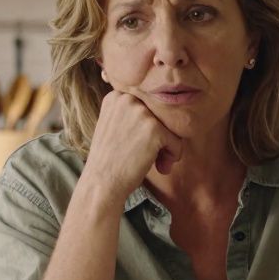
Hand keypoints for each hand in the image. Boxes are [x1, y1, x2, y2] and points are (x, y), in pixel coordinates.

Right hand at [82, 85, 183, 201]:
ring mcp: (141, 113)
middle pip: (160, 116)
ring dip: (166, 148)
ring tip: (156, 163)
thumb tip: (167, 105)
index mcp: (117, 96)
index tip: (140, 145)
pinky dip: (173, 156)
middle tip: (150, 156)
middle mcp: (128, 99)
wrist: (102, 183)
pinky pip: (176, 141)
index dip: (149, 128)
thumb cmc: (110, 159)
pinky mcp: (154, 129)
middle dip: (160, 137)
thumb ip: (131, 113)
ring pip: (170, 128)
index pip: (149, 107)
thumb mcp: (113, 125)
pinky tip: (160, 167)